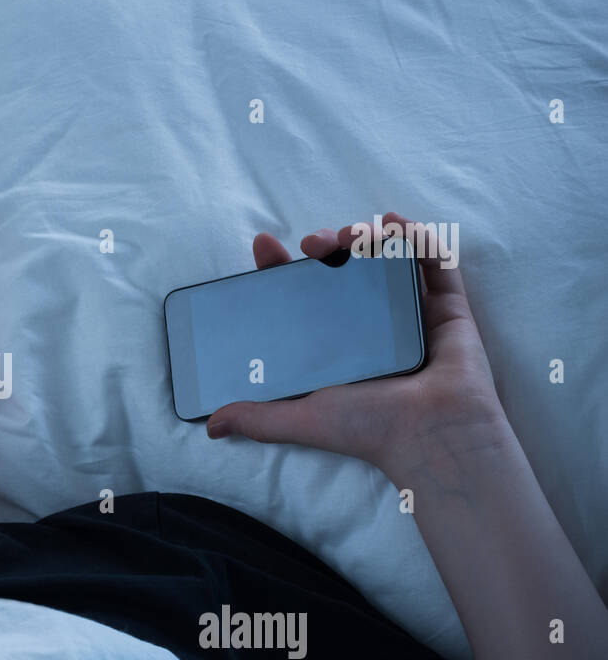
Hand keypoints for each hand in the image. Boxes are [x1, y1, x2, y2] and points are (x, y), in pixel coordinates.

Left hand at [206, 211, 508, 474]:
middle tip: (313, 244)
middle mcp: (373, 329)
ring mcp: (410, 317)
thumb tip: (211, 427)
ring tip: (351, 235)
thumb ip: (256, 418)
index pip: (303, 298)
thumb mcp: (299, 419)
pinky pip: (437, 266)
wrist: (430, 435)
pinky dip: (419, 238)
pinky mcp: (447, 311)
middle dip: (326, 246)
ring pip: (385, 262)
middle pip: (343, 272)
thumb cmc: (369, 429)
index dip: (281, 269)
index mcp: (338, 349)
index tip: (263, 245)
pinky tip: (395, 223)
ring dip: (365, 237)